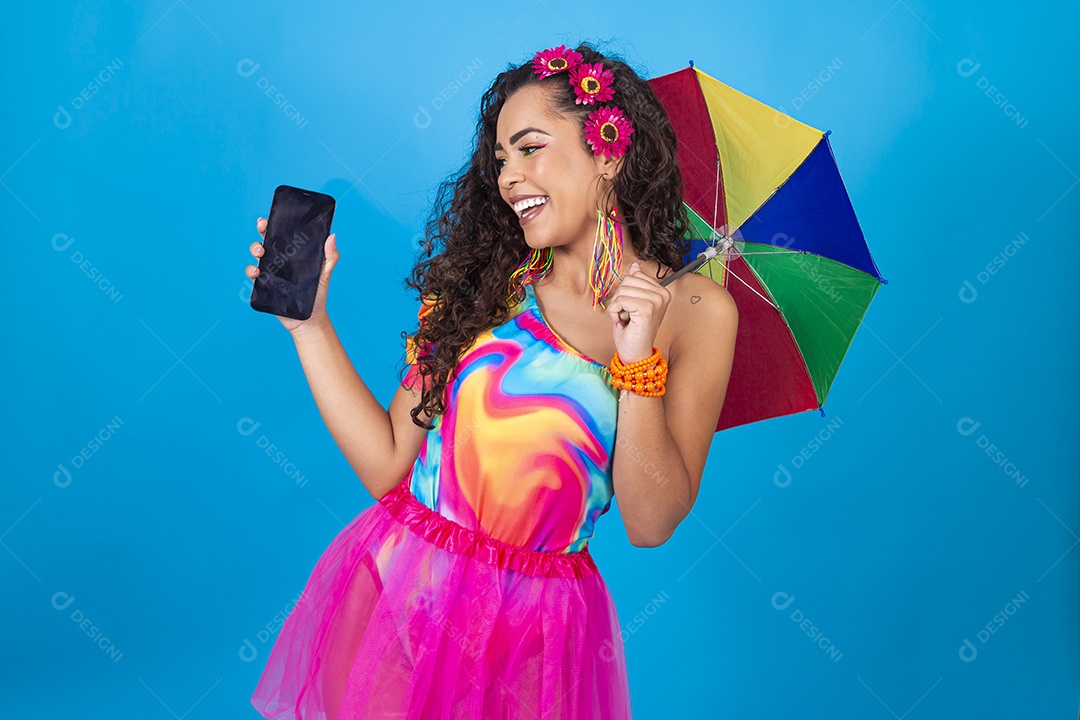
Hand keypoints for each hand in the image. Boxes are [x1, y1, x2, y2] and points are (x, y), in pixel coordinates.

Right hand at [246, 216, 339, 334]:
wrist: (309, 319)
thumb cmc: (318, 295)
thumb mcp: (325, 274)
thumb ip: (330, 257)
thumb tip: (332, 236)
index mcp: (293, 254)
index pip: (281, 236)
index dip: (273, 225)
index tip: (268, 219)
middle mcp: (280, 261)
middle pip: (266, 242)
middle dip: (262, 232)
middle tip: (263, 230)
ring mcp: (271, 273)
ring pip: (257, 257)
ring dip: (255, 250)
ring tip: (260, 253)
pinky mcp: (265, 286)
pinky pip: (253, 276)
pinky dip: (251, 271)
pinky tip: (256, 272)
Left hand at [606, 261, 670, 363]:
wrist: (634, 353)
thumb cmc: (632, 330)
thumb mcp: (632, 302)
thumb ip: (635, 284)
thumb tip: (635, 267)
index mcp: (661, 291)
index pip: (634, 275)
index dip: (625, 292)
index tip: (631, 308)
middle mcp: (662, 294)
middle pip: (628, 280)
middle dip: (620, 298)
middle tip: (626, 314)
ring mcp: (656, 301)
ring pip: (623, 290)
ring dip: (617, 306)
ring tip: (625, 319)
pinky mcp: (647, 309)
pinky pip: (621, 300)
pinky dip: (615, 312)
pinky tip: (623, 322)